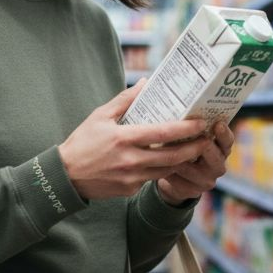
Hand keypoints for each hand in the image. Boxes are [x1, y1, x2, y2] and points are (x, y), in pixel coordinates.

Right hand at [58, 79, 211, 200]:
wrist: (65, 176)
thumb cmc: (82, 142)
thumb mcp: (100, 116)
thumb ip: (125, 99)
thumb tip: (146, 83)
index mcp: (123, 138)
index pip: (162, 132)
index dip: (185, 129)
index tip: (200, 123)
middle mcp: (131, 160)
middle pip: (172, 156)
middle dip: (193, 148)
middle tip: (207, 140)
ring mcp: (131, 177)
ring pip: (166, 170)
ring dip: (183, 161)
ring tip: (195, 149)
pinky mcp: (130, 189)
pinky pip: (152, 178)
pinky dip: (164, 169)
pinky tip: (171, 160)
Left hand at [156, 122, 233, 204]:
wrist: (176, 179)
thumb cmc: (184, 149)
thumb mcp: (193, 138)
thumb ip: (193, 129)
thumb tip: (183, 113)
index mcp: (222, 150)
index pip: (227, 141)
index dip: (224, 133)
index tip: (217, 124)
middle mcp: (218, 166)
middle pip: (213, 156)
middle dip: (199, 146)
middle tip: (187, 135)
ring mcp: (207, 181)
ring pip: (189, 168)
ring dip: (175, 158)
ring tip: (161, 147)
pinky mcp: (193, 192)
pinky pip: (177, 180)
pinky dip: (166, 171)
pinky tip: (157, 164)